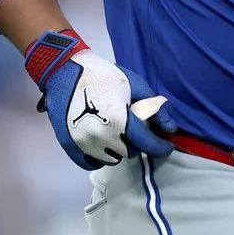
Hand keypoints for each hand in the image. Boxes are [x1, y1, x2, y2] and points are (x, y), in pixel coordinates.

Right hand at [24, 29, 176, 169]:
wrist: (64, 71)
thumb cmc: (102, 75)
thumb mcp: (134, 84)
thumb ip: (154, 108)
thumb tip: (169, 128)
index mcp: (120, 120)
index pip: (146, 143)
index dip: (160, 147)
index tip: (167, 146)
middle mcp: (102, 137)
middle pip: (130, 152)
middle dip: (137, 143)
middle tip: (136, 130)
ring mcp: (84, 144)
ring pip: (111, 159)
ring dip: (119, 150)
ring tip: (118, 133)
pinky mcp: (70, 147)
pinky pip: (91, 163)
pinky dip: (100, 156)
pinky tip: (103, 142)